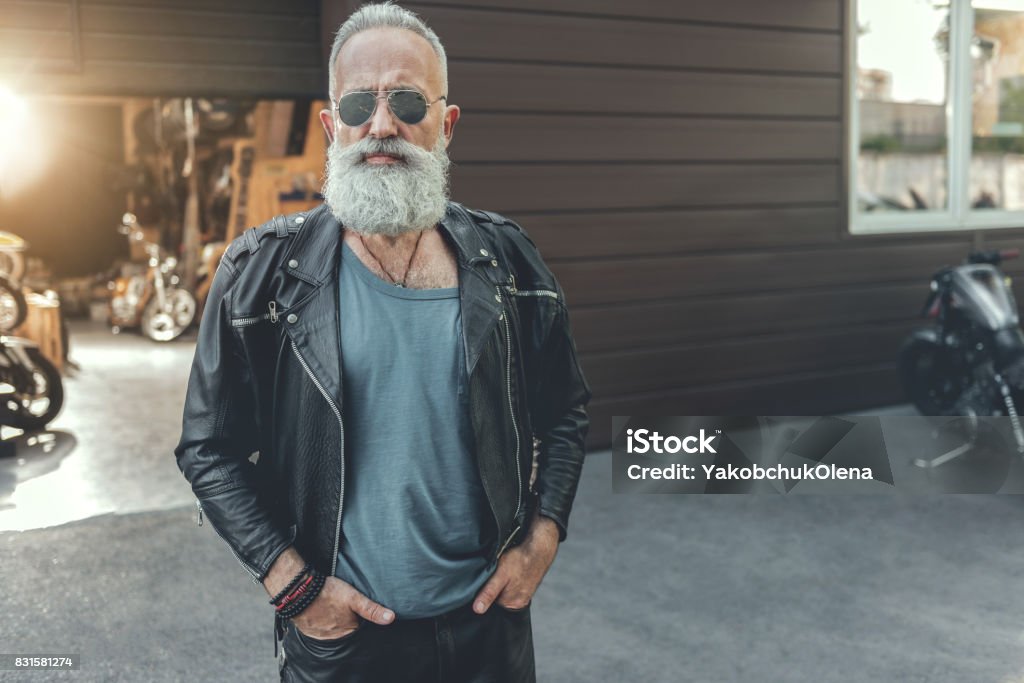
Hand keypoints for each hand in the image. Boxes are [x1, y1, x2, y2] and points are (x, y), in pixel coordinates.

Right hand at [263, 547, 393, 639]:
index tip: (356, 607)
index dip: (360, 616)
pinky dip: (322, 622)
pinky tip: (322, 610)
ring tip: (332, 606)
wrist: (298, 591)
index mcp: (349, 630)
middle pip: (347, 629)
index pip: (361, 627)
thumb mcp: (354, 598)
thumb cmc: (328, 593)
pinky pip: (320, 629)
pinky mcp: (309, 631)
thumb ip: (372, 609)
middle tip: (343, 604)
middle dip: (347, 620)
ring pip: (333, 629)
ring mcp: (321, 635)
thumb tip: (391, 618)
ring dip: (334, 620)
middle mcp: (335, 637)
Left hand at [473, 515, 559, 613]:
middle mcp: (518, 602)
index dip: (484, 590)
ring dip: (501, 581)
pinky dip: (509, 579)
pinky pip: (512, 586)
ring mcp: (524, 595)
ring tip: (506, 570)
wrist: (539, 549)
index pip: (490, 602)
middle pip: (497, 597)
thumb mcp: (501, 575)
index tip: (487, 578)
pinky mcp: (527, 587)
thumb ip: (489, 593)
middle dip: (493, 586)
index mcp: (511, 604)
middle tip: (497, 572)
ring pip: (504, 590)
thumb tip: (478, 610)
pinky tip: (512, 570)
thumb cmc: (521, 560)